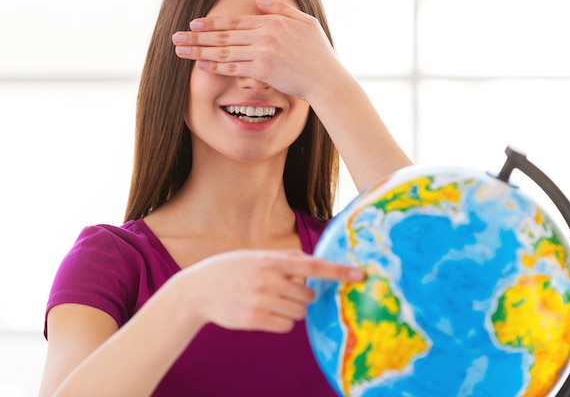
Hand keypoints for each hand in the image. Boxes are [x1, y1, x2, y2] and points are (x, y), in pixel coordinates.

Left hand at [171, 0, 341, 100]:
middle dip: (197, 36)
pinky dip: (215, 65)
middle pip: (224, 34)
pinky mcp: (263, 70)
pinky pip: (233, 67)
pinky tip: (200, 63)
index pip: (235, 22)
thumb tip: (259, 3)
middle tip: (176, 37)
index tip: (194, 24)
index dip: (212, 23)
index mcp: (272, 22)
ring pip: (224, 50)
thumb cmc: (319, 55)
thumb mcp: (305, 24)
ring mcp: (263, 52)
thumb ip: (281, 11)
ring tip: (180, 50)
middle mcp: (264, 34)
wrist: (327, 80)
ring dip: (199, 50)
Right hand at [175, 249, 364, 332]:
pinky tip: (264, 313)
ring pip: (299, 313)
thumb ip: (284, 258)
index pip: (314, 266)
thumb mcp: (255, 256)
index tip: (361, 275)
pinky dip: (281, 321)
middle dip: (302, 297)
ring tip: (271, 301)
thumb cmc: (231, 269)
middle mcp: (269, 279)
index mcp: (272, 260)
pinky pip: (286, 326)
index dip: (339, 271)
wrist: (197, 290)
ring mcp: (262, 300)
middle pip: (309, 296)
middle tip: (284, 292)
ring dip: (292, 310)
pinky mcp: (255, 319)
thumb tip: (311, 262)